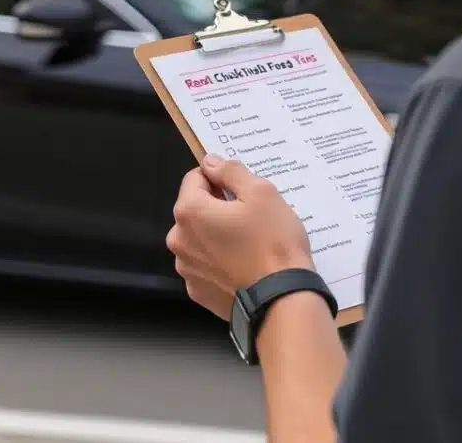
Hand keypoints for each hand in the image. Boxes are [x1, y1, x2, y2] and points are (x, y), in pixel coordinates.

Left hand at [166, 154, 313, 319]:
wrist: (282, 300)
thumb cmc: (273, 244)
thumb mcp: (261, 193)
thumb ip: (231, 172)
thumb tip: (212, 162)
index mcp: (189, 212)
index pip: (195, 178)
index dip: (219, 178)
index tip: (240, 188)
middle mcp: (179, 240)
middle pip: (195, 209)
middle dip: (218, 207)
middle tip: (250, 217)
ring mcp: (186, 268)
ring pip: (199, 238)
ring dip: (217, 234)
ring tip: (249, 243)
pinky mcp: (198, 291)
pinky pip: (206, 265)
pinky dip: (220, 260)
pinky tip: (243, 264)